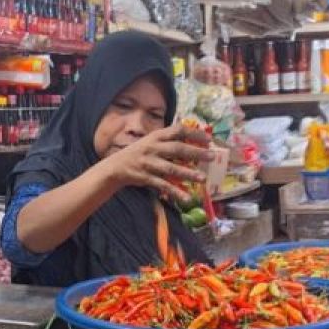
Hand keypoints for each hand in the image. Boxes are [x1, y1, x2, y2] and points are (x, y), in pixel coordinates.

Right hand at [99, 124, 213, 200]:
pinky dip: (175, 192)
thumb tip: (194, 142)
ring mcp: (149, 163)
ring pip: (171, 168)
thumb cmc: (139, 153)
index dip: (194, 133)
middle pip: (177, 149)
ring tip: (202, 178)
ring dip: (188, 173)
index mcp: (156, 136)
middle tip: (212, 156)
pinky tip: (186, 198)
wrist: (116, 167)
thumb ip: (169, 141)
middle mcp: (153, 148)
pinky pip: (163, 185)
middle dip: (196, 152)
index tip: (208, 139)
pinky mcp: (146, 178)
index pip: (177, 130)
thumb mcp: (151, 142)